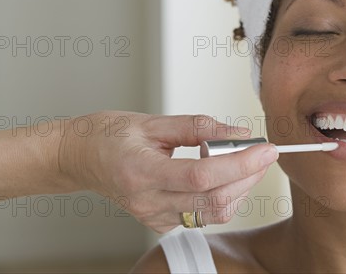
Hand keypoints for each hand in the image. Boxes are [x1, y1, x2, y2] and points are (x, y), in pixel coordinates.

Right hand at [57, 111, 278, 232]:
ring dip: (239, 187)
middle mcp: (148, 202)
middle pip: (214, 199)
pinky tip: (221, 175)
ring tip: (242, 160)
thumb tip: (239, 133)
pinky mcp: (160, 223)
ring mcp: (153, 217)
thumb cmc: (109, 135)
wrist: (79, 158)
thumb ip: (200, 127)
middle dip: (249, 175)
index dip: (240, 164)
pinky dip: (223, 196)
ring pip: (214, 212)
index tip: (266, 149)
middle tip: (262, 153)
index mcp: (142, 171)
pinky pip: (203, 216)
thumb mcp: (152, 121)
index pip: (203, 176)